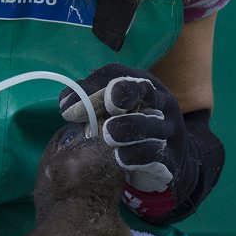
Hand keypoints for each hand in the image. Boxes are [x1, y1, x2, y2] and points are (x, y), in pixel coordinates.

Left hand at [60, 64, 223, 222]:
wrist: (168, 162)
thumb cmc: (134, 129)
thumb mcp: (117, 111)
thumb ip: (92, 102)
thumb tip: (65, 100)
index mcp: (143, 86)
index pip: (118, 73)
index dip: (92, 85)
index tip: (66, 105)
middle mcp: (160, 103)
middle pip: (143, 89)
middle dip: (121, 93)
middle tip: (104, 105)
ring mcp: (169, 131)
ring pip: (150, 124)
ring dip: (126, 128)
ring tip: (107, 135)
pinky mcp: (170, 159)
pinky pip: (153, 154)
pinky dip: (134, 155)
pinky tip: (119, 157)